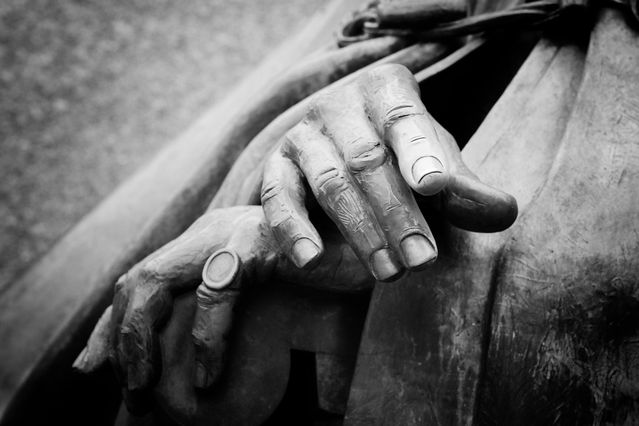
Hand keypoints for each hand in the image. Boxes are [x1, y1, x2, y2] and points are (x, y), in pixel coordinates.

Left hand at [74, 206, 370, 411]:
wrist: (375, 244)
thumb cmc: (327, 278)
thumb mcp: (267, 302)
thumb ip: (230, 321)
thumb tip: (201, 373)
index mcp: (209, 244)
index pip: (143, 277)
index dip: (112, 325)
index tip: (95, 367)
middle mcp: (211, 234)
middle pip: (137, 278)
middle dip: (117, 338)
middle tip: (128, 391)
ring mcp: (231, 236)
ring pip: (154, 281)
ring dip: (139, 340)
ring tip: (146, 391)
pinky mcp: (259, 244)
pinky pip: (216, 292)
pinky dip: (205, 339)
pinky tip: (208, 377)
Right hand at [261, 63, 516, 281]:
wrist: (346, 179)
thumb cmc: (401, 170)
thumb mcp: (436, 176)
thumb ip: (466, 193)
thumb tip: (503, 211)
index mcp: (386, 92)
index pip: (403, 117)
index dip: (420, 152)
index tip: (436, 188)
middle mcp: (339, 105)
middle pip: (367, 159)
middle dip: (397, 213)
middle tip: (423, 260)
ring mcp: (303, 136)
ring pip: (329, 182)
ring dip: (360, 231)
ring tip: (390, 272)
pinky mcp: (275, 169)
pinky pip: (279, 198)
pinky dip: (293, 228)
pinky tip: (310, 259)